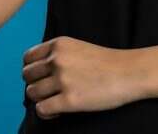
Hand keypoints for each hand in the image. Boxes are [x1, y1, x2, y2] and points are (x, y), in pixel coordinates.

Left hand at [22, 35, 144, 119]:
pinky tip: (57, 111)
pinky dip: (46, 113)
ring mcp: (63, 80)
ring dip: (40, 99)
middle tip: (48, 90)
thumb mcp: (78, 48)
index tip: (42, 76)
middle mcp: (58, 60)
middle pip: (27, 75)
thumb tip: (37, 72)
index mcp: (59, 45)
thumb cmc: (107, 62)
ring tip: (54, 101)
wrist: (130, 72)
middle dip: (35, 84)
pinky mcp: (70, 100)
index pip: (28, 58)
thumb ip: (58, 55)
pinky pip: (42, 109)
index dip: (32, 69)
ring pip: (32, 93)